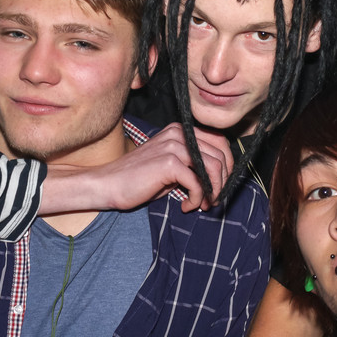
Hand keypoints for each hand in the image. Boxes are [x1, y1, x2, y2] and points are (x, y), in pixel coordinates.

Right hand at [39, 123, 232, 215]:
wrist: (109, 185)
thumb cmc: (140, 179)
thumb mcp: (172, 167)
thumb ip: (194, 164)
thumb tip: (220, 176)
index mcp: (181, 130)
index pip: (220, 142)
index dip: (227, 166)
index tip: (220, 187)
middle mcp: (179, 133)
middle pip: (221, 155)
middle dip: (222, 182)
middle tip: (213, 200)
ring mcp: (174, 146)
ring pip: (213, 168)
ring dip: (212, 192)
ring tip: (202, 205)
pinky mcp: (169, 163)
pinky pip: (197, 183)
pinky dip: (197, 199)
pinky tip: (186, 206)